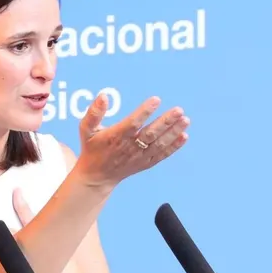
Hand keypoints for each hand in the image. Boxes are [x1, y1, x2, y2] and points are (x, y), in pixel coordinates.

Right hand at [72, 93, 189, 188]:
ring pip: (159, 144)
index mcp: (116, 137)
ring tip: (185, 120)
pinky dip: (174, 147)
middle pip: (150, 134)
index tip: (156, 100)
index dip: (144, 112)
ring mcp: (139, 156)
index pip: (132, 123)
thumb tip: (103, 96)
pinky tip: (184, 136)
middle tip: (179, 110)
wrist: (97, 176)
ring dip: (173, 132)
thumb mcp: (86, 130)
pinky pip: (162, 155)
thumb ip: (93, 113)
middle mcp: (129, 147)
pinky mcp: (146, 163)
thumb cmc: (92, 148)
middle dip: (165, 122)